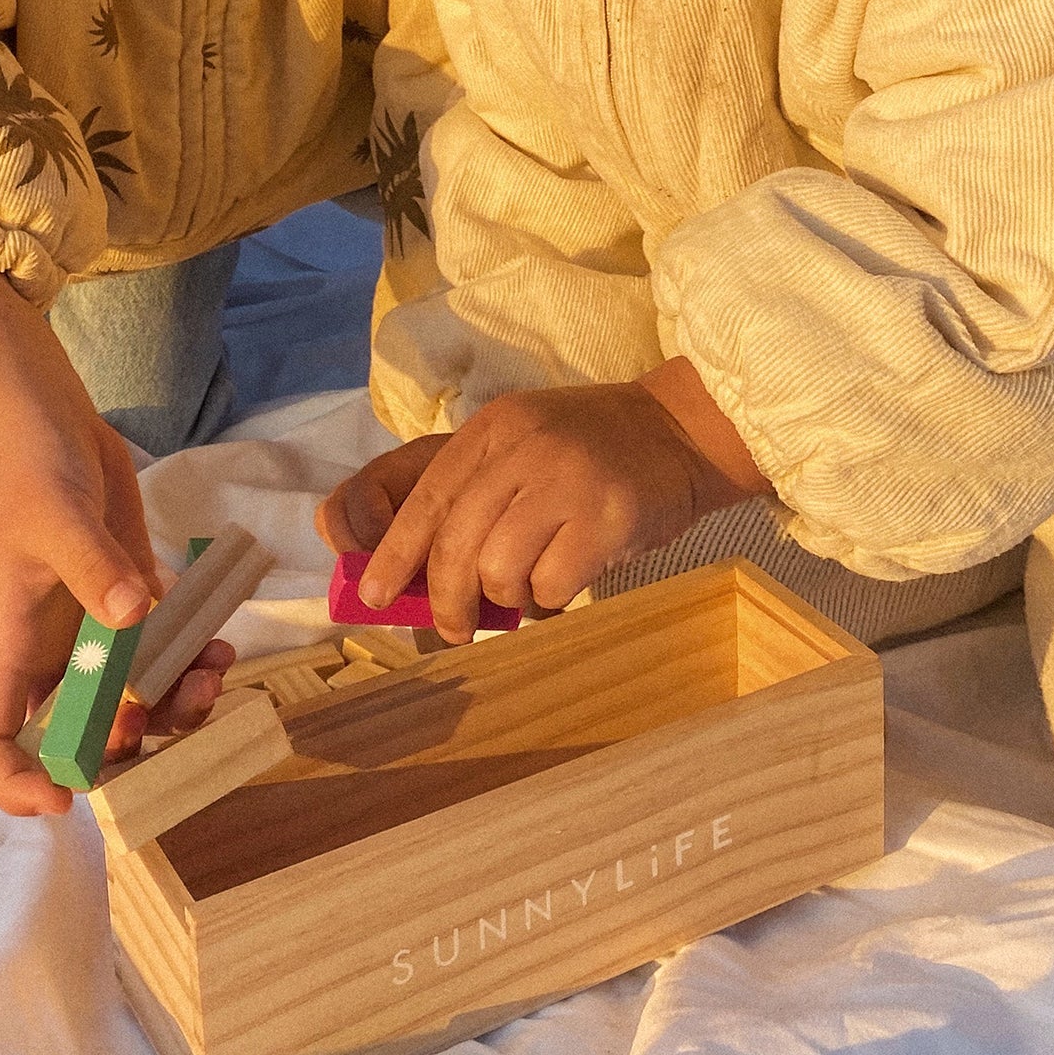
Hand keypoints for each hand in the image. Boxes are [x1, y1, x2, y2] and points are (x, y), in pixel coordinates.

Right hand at [0, 269, 219, 815]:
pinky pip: (162, 658)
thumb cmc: (32, 469)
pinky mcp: (129, 606)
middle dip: (132, 745)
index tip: (66, 796)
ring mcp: (94, 634)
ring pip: (132, 704)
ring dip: (175, 708)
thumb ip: (93, 566)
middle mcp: (54, 655)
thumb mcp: (57, 514)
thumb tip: (133, 617)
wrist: (55, 424)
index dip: (15, 782)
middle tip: (181, 707)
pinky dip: (193, 664)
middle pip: (80, 737)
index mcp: (13, 648)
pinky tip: (221, 645)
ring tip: (216, 671)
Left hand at [315, 362, 769, 641]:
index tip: (375, 596)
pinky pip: (552, 585)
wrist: (678, 433)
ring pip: (499, 569)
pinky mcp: (608, 518)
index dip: (393, 551)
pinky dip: (551, 596)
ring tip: (529, 584)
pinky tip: (569, 577)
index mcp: (493, 429)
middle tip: (452, 625)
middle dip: (444, 597)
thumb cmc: (584, 454)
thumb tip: (405, 569)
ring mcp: (567, 480)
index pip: (427, 496)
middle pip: (455, 542)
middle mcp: (524, 448)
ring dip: (507, 595)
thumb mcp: (518, 446)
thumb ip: (466, 493)